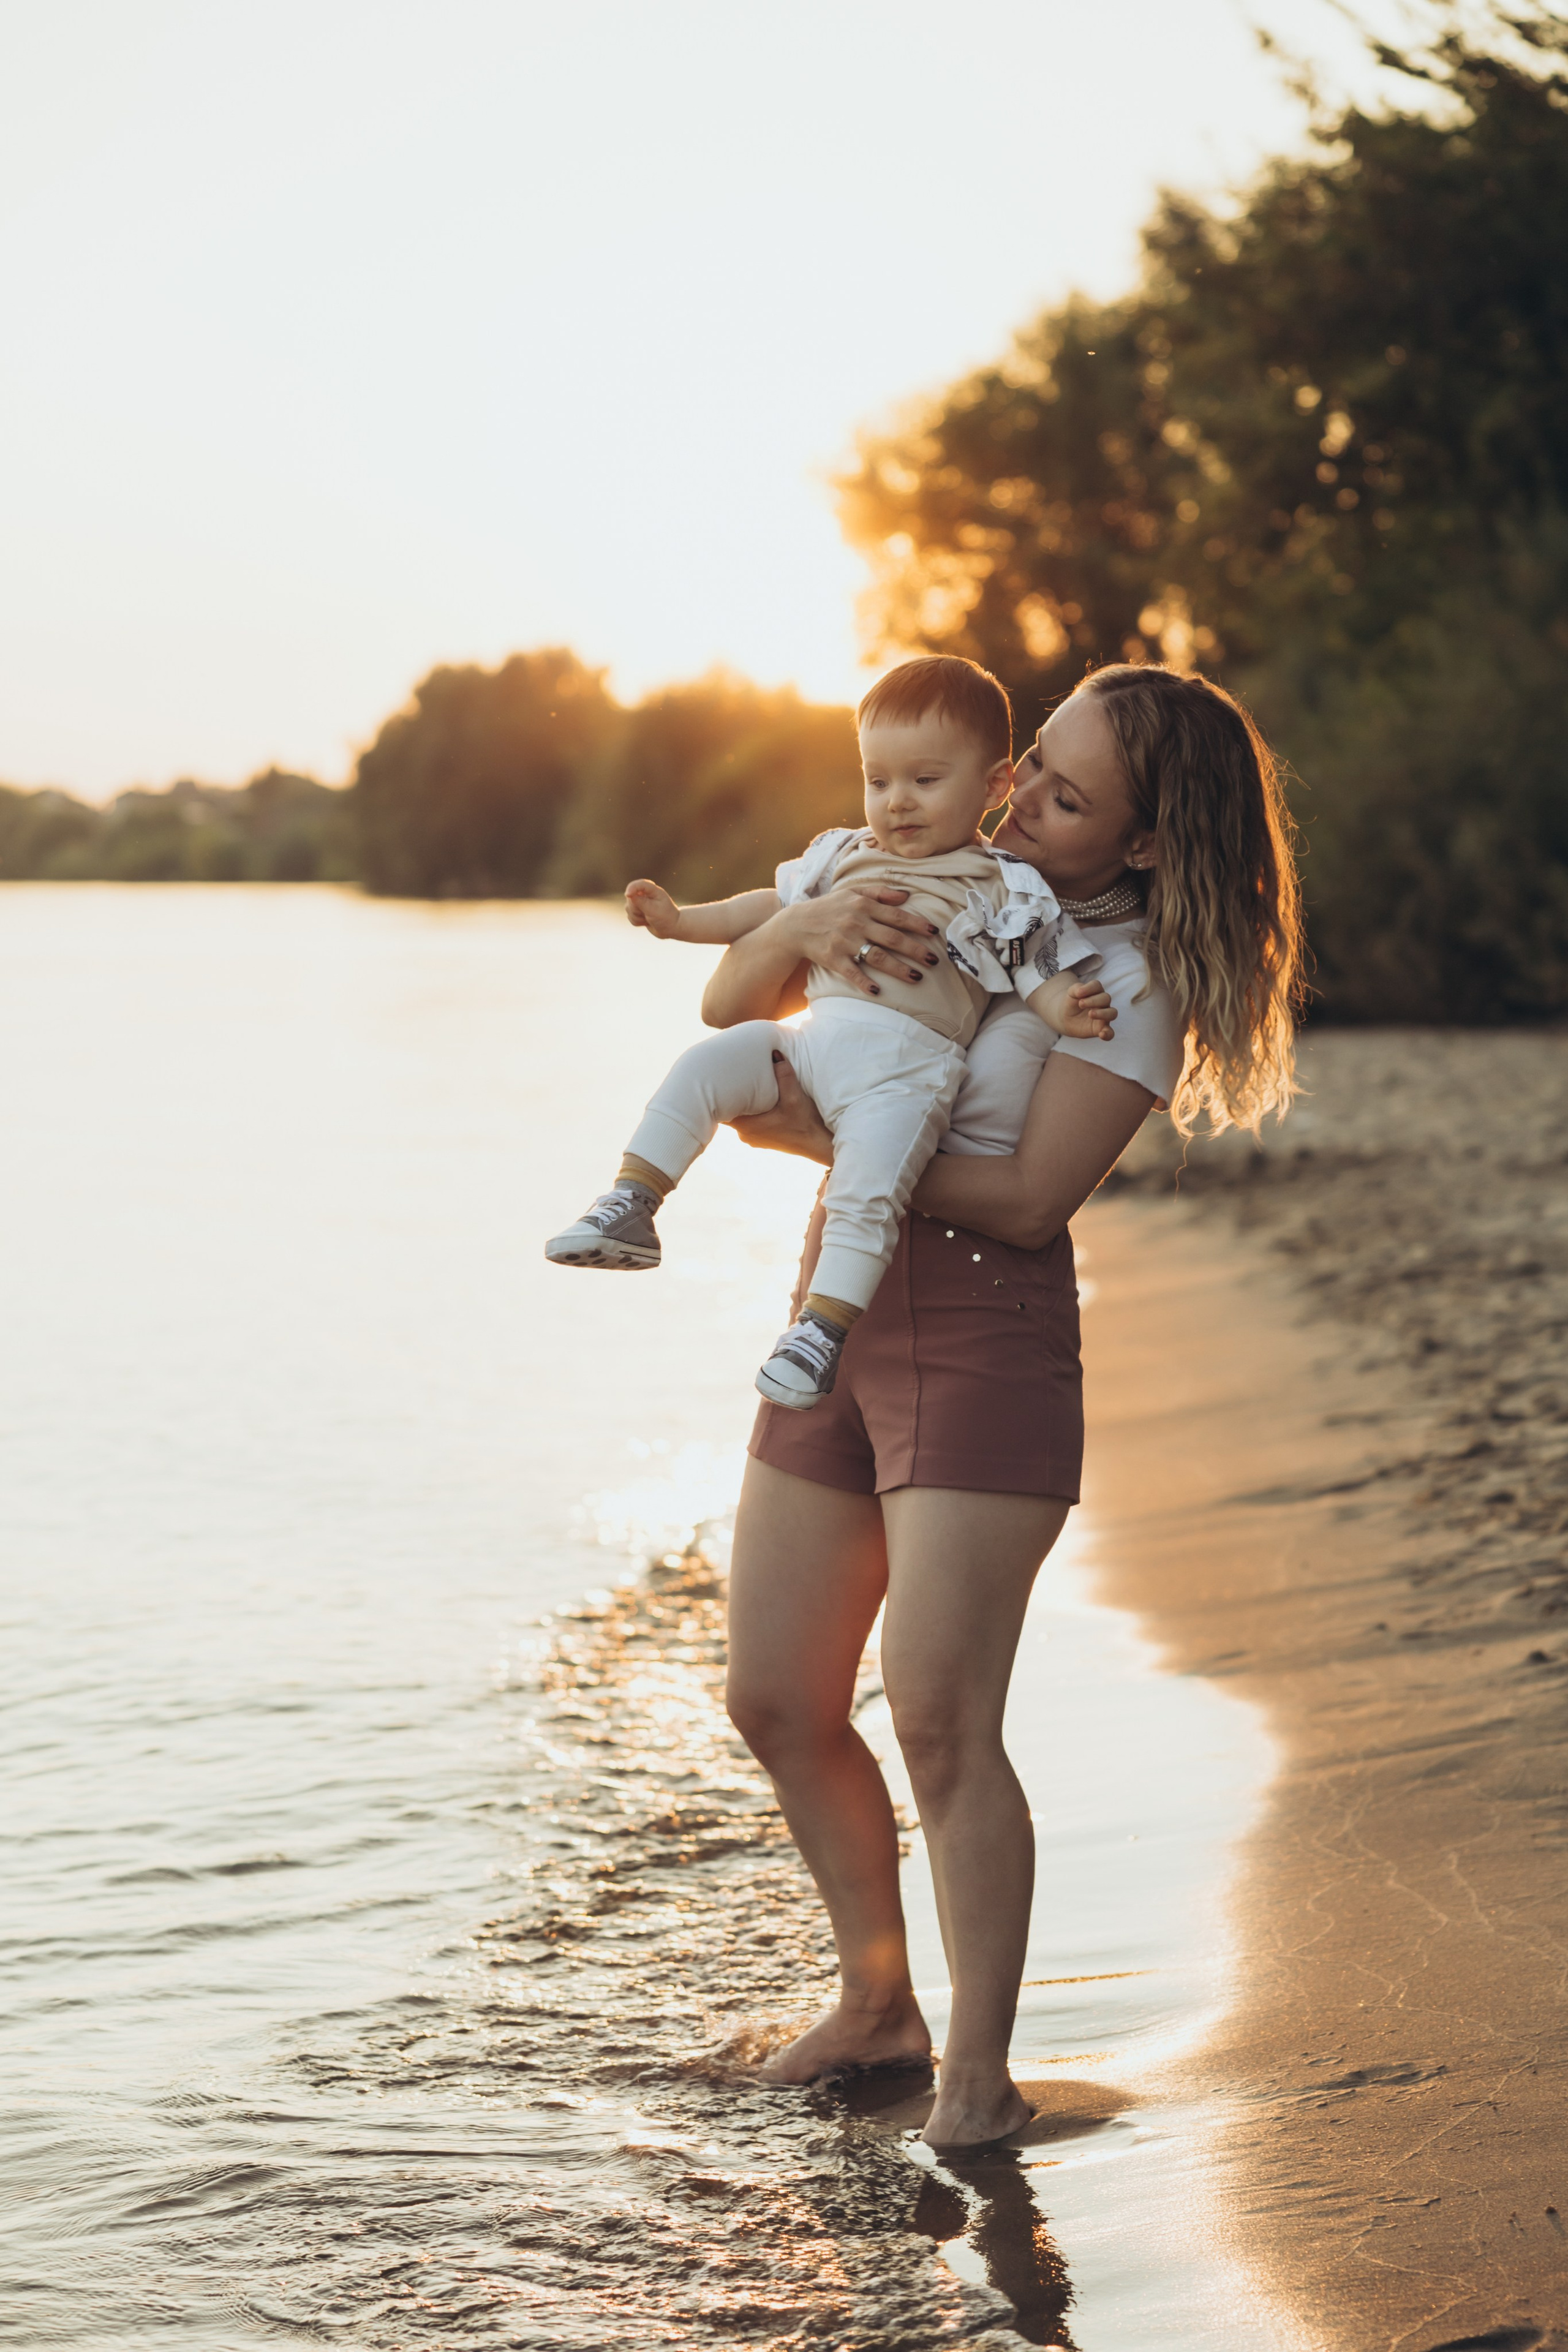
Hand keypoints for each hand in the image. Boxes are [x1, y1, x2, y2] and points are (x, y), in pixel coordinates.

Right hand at [626, 879, 681, 936]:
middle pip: (630, 898)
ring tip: (650, 919)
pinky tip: (646, 922)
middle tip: (648, 915)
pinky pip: (629, 916)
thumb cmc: (666, 918)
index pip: (639, 884)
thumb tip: (629, 895)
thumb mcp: (654, 910)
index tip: (628, 895)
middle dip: (636, 910)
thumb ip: (641, 902)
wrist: (670, 929)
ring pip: (628, 909)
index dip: (632, 888)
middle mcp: (645, 894)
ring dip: (637, 917)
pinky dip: (637, 922)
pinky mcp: (637, 911)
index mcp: (653, 890)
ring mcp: (640, 902)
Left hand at [728, 1053, 832, 1165]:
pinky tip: (757, 1097)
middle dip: (729, 1094)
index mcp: (746, 1125)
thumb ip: (784, 1075)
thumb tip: (775, 1054)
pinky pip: (749, 1121)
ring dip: (741, 1101)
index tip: (716, 1077)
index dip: (717, 1093)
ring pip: (739, 1115)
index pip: (719, 1108)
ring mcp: (753, 1137)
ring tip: (742, 1082)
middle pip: (728, 1110)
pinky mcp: (762, 1138)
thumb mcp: (795, 1097)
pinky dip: (750, 1109)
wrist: (819, 1145)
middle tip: (729, 1073)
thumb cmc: (806, 1124)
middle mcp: (745, 1134)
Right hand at [777, 883, 942, 997]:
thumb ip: (880, 892)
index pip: (897, 916)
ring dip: (898, 968)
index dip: (918, 924)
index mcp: (864, 905)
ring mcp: (845, 942)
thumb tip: (906, 896)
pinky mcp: (833, 958)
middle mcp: (857, 923)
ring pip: (877, 956)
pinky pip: (851, 972)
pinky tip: (877, 991)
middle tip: (934, 960)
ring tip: (916, 977)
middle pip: (892, 938)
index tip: (935, 932)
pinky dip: (863, 982)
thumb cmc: (829, 908)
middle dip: (916, 950)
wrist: (796, 925)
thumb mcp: (852, 892)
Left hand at [1060, 978, 1116, 1039]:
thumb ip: (1076, 989)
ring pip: (1112, 1013)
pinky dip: (1108, 1034)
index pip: (1097, 986)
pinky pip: (1110, 1033)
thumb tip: (1080, 991)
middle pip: (1106, 998)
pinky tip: (1101, 1034)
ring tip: (1090, 1014)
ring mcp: (1104, 1016)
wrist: (1066, 1018)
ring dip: (1102, 1013)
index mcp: (1095, 992)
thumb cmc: (1071, 1003)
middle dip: (1094, 1000)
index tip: (1078, 993)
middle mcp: (1103, 1003)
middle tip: (1080, 1004)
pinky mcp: (1101, 1029)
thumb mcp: (1071, 994)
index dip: (1089, 988)